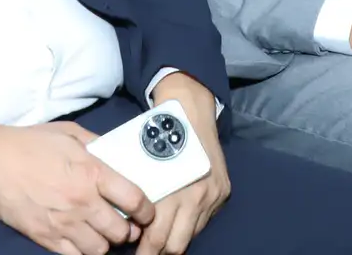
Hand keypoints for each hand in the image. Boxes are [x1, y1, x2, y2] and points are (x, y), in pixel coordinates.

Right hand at [0, 112, 155, 254]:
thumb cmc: (30, 142)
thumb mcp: (70, 133)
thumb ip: (98, 145)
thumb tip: (117, 156)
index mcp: (92, 173)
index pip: (134, 199)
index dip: (147, 210)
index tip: (147, 211)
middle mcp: (82, 202)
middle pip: (121, 232)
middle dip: (128, 229)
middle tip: (125, 223)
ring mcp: (63, 223)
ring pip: (100, 250)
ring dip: (106, 242)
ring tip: (102, 232)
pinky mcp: (45, 237)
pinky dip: (83, 251)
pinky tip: (82, 239)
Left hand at [137, 74, 231, 254]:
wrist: (190, 110)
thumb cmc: (158, 135)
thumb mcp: (142, 164)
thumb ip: (140, 195)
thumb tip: (127, 223)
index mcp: (171, 190)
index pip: (156, 237)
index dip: (144, 251)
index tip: (135, 254)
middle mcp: (195, 196)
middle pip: (175, 244)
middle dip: (158, 252)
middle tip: (145, 252)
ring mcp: (212, 196)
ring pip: (190, 236)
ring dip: (175, 240)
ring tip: (161, 241)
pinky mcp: (223, 192)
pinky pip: (204, 220)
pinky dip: (189, 224)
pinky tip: (179, 220)